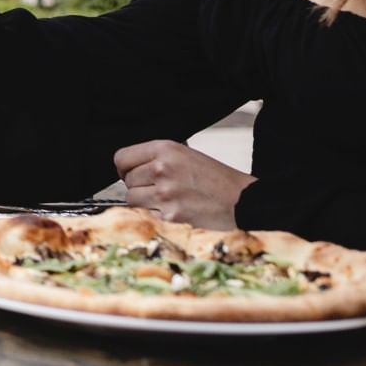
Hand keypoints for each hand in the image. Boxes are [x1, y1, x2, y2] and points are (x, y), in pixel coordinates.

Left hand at [113, 139, 255, 229]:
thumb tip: (129, 169)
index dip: (124, 168)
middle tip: (159, 189)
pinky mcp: (170, 216)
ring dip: (145, 202)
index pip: (122, 158)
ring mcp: (165, 193)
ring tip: (167, 201)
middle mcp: (162, 169)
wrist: (243, 200)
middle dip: (139, 186)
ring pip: (132, 199)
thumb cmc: (217, 179)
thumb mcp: (187, 155)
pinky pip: (148, 215)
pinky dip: (157, 216)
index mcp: (165, 149)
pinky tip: (176, 211)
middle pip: (127, 181)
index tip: (129, 173)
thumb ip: (157, 159)